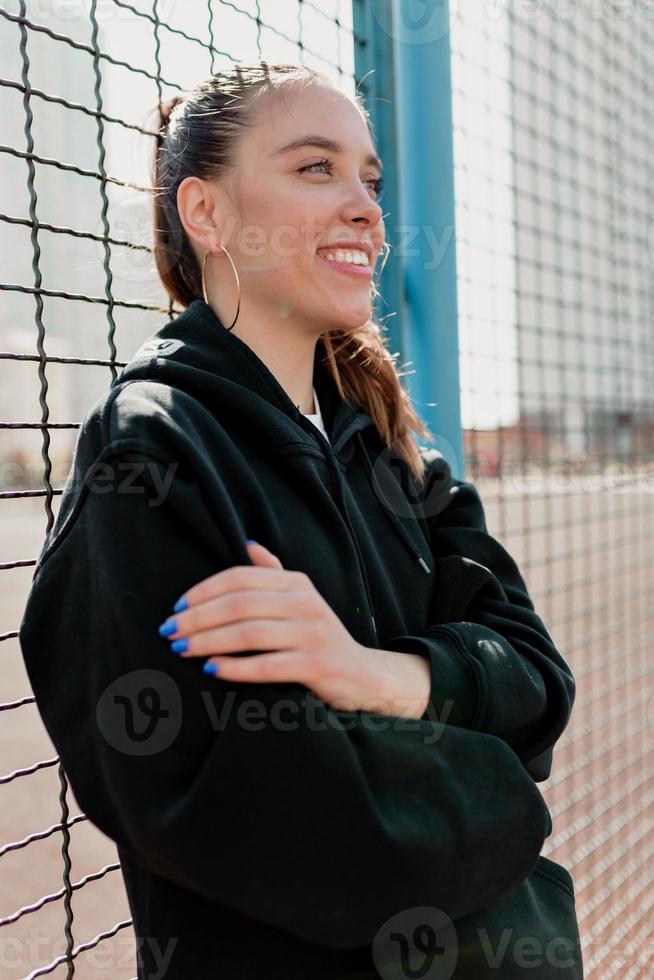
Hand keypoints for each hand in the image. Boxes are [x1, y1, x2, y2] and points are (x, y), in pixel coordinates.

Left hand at [158, 540, 375, 709]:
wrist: (361, 675)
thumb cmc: (318, 636)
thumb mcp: (301, 599)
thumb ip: (274, 574)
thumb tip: (249, 544)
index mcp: (297, 584)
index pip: (241, 578)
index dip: (204, 590)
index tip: (176, 607)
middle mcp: (306, 604)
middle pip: (240, 604)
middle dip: (198, 617)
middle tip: (169, 631)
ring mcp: (312, 634)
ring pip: (249, 634)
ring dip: (208, 641)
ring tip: (182, 649)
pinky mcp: (316, 666)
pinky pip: (267, 665)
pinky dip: (235, 667)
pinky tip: (212, 669)